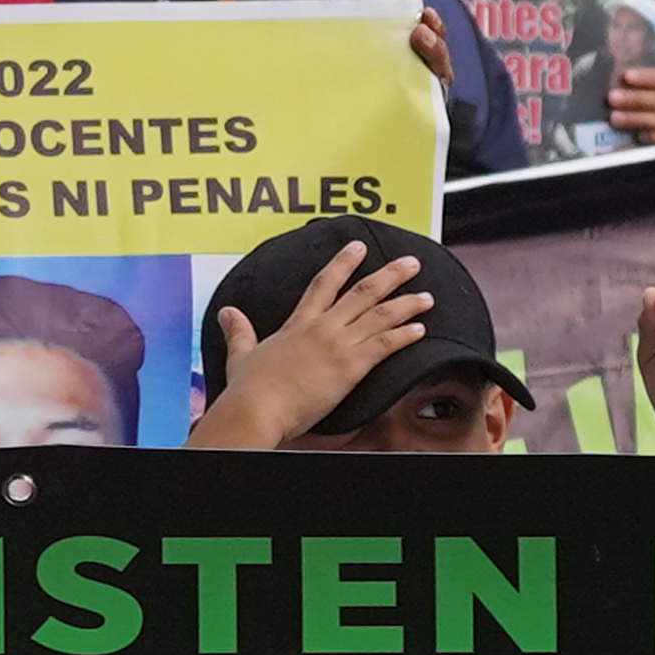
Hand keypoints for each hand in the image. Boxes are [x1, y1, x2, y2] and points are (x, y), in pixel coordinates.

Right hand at [191, 239, 434, 449]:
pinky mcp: (351, 365)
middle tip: (411, 263)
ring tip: (427, 296)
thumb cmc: (249, 388)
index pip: (324, 283)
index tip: (358, 247)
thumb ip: (238, 331)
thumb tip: (227, 313)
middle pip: (363, 292)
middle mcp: (322, 327)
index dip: (343, 263)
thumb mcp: (241, 354)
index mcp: (298, 323)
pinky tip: (421, 329)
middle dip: (391, 275)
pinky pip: (385, 344)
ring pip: (381, 315)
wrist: (258, 407)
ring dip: (407, 303)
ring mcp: (338, 343)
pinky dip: (405, 335)